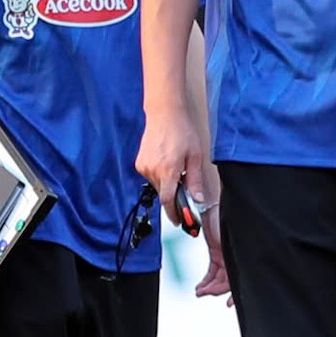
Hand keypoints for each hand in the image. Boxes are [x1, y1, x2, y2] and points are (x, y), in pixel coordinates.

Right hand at [136, 105, 207, 226]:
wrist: (164, 114)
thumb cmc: (182, 132)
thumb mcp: (195, 157)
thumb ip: (194, 180)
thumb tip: (196, 200)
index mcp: (168, 170)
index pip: (168, 201)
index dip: (174, 214)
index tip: (180, 222)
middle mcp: (152, 170)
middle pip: (163, 194)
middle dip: (174, 196)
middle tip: (185, 188)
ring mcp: (143, 166)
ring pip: (157, 186)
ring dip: (167, 184)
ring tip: (176, 167)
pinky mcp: (139, 163)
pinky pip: (151, 176)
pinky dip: (160, 175)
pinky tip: (167, 162)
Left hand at [194, 204, 231, 302]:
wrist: (211, 200)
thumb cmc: (223, 215)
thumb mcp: (229, 238)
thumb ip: (229, 258)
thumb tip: (228, 282)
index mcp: (240, 251)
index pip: (239, 277)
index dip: (235, 292)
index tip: (228, 304)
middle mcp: (235, 253)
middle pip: (228, 280)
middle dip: (216, 289)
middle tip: (205, 293)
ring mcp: (226, 253)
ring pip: (219, 277)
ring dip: (209, 286)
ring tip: (200, 291)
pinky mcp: (216, 250)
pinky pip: (213, 270)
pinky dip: (207, 280)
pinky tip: (201, 287)